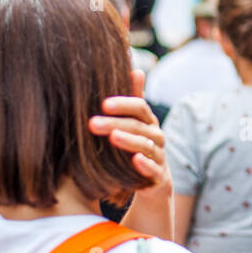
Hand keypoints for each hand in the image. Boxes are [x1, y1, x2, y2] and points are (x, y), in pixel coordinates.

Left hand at [90, 70, 172, 214]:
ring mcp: (159, 157)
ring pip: (147, 146)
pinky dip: (146, 165)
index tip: (102, 104)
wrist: (153, 184)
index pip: (139, 107)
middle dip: (115, 123)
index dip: (123, 104)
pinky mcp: (159, 178)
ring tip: (112, 138)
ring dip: (129, 141)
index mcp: (148, 122)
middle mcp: (156, 137)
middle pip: (138, 126)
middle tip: (92, 123)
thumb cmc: (136, 148)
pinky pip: (155, 170)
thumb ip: (132, 99)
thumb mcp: (134, 124)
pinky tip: (135, 161)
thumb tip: (134, 68)